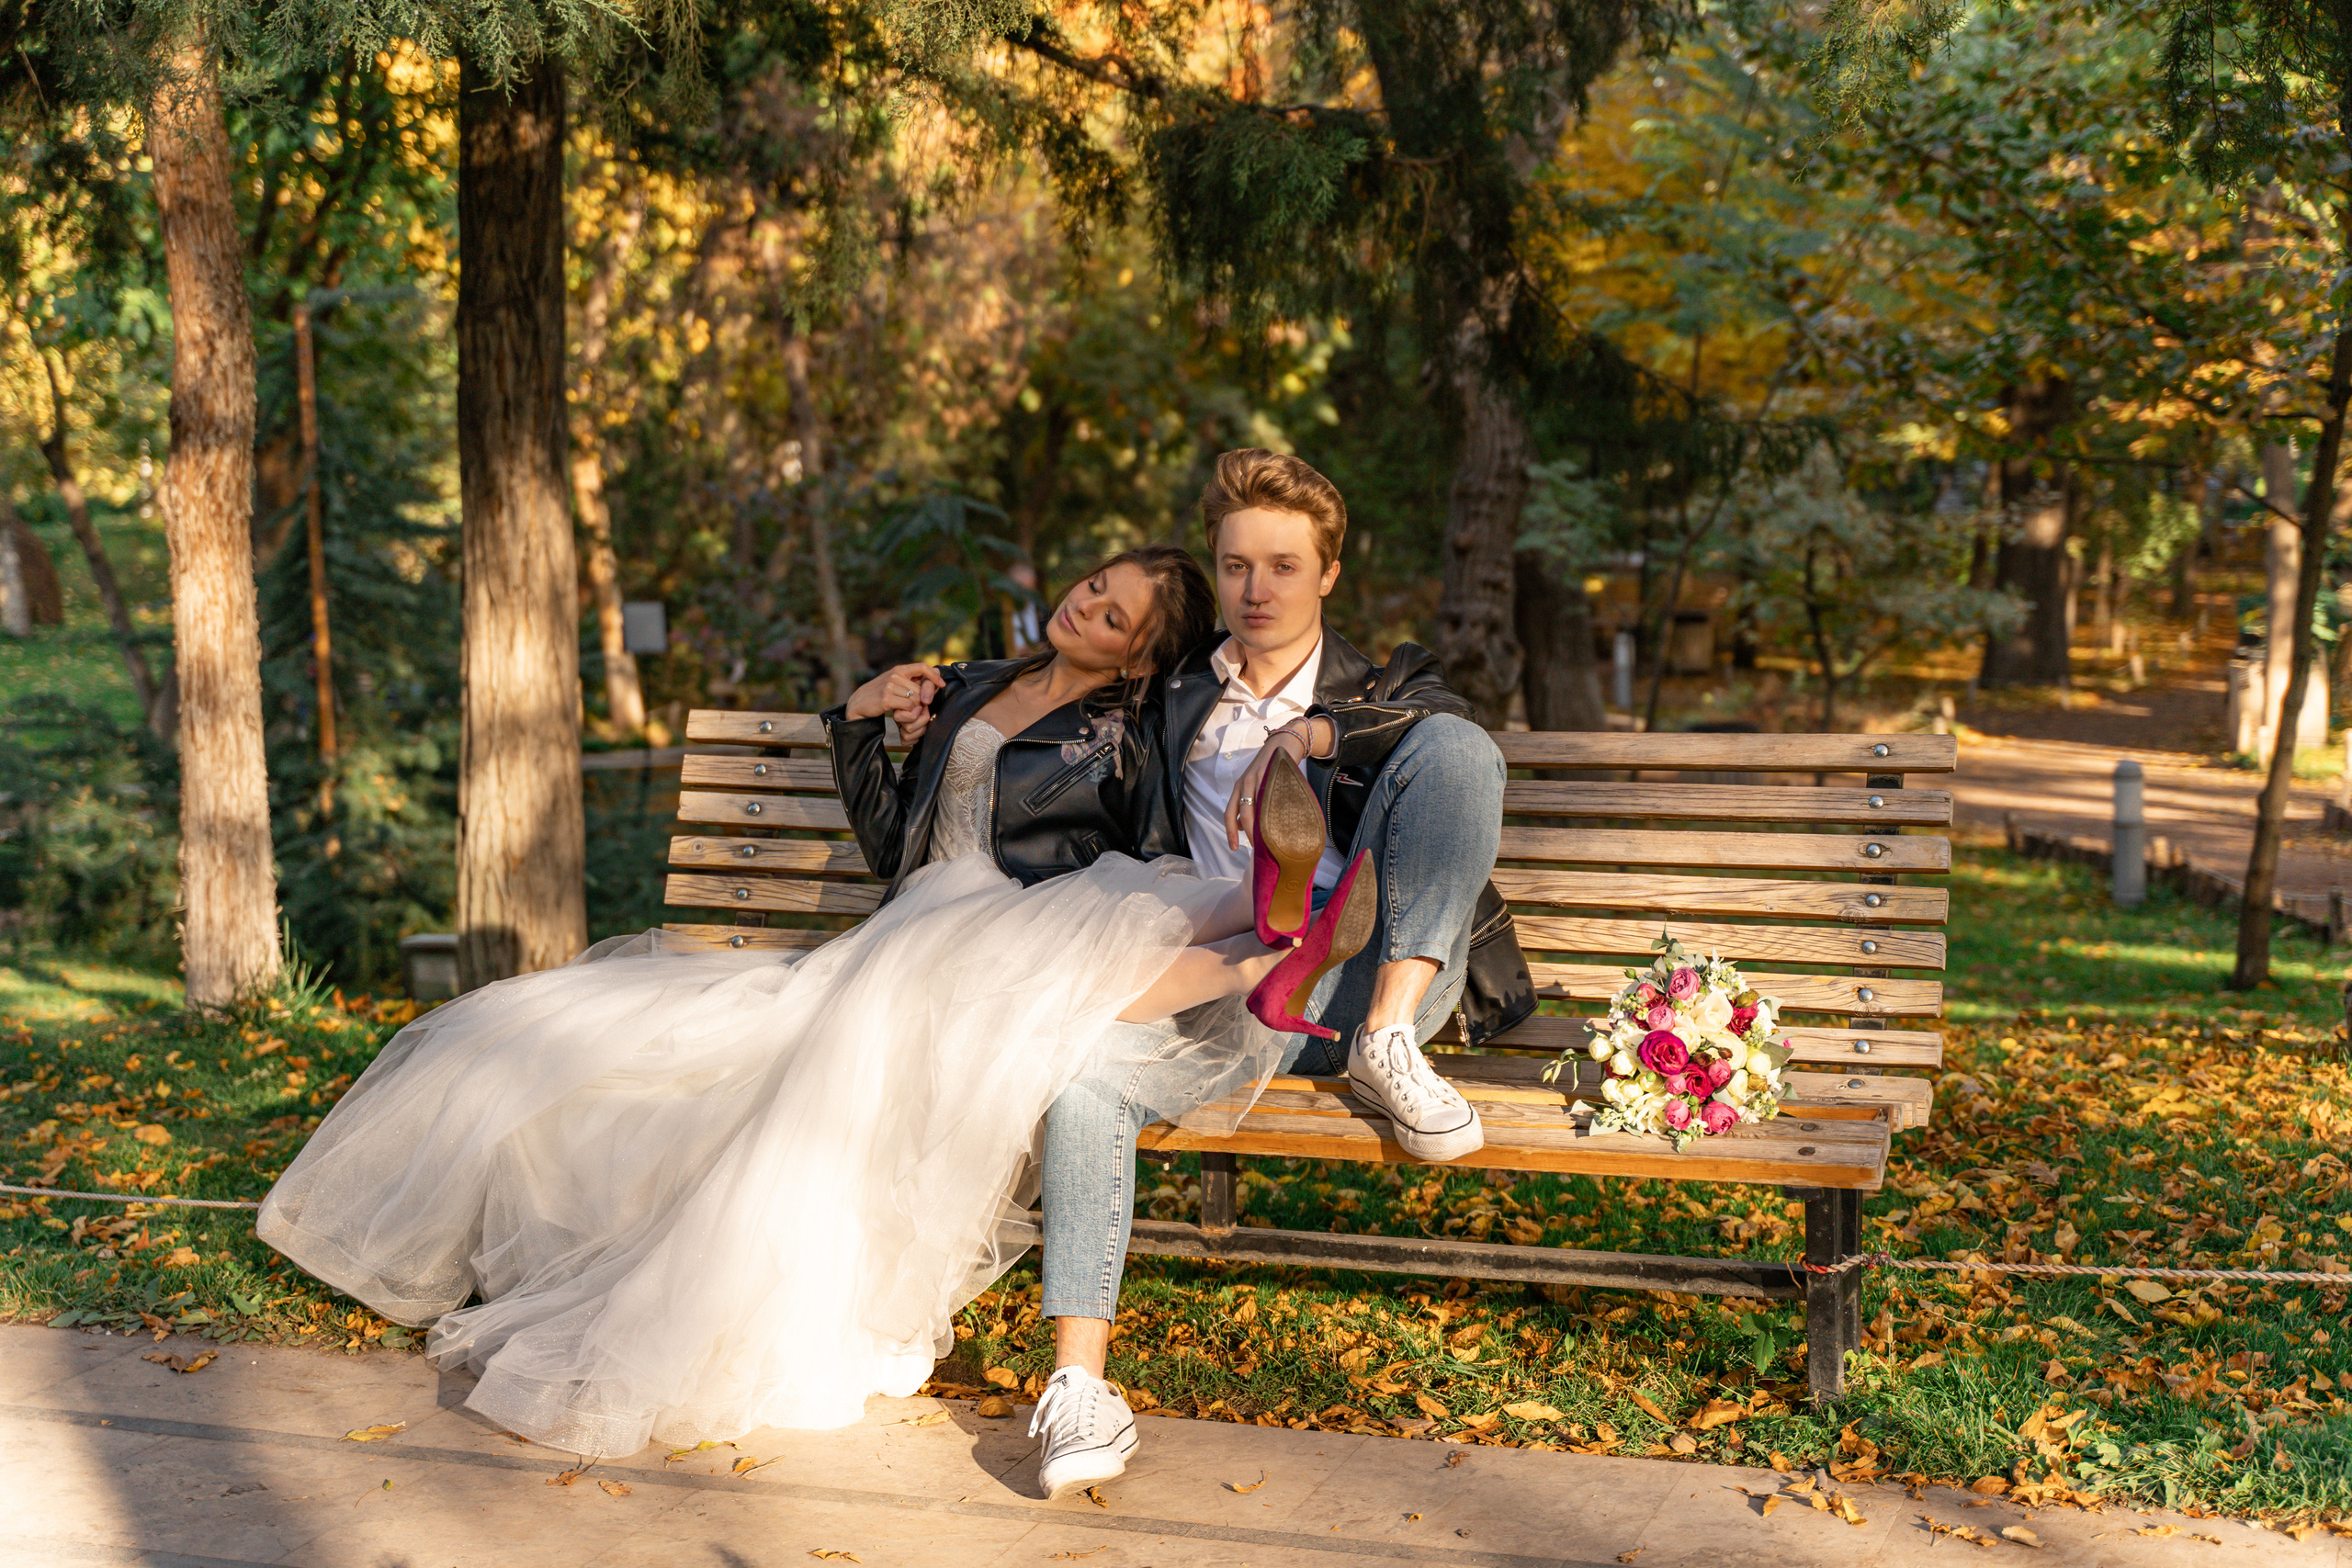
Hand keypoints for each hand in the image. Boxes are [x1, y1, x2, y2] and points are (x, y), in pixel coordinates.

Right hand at [846, 663, 942, 738]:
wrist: (859, 703)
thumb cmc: (880, 694)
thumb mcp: (894, 683)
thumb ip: (909, 681)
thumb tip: (932, 684)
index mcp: (899, 669)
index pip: (923, 667)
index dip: (934, 676)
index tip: (942, 685)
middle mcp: (895, 675)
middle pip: (922, 690)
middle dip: (921, 701)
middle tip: (911, 706)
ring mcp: (890, 686)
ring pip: (916, 699)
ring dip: (913, 707)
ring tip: (901, 708)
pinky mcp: (887, 698)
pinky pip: (908, 706)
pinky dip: (906, 712)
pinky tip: (897, 711)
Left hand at [1223, 722, 1319, 851]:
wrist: (1283, 745)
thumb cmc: (1270, 769)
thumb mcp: (1255, 786)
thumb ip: (1249, 805)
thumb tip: (1242, 827)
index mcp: (1239, 789)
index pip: (1229, 814)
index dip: (1229, 832)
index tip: (1233, 848)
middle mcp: (1244, 784)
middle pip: (1241, 813)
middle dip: (1246, 832)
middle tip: (1254, 847)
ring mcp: (1257, 779)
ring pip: (1255, 807)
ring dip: (1259, 824)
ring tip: (1267, 838)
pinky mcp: (1270, 774)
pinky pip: (1268, 796)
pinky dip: (1271, 810)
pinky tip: (1277, 820)